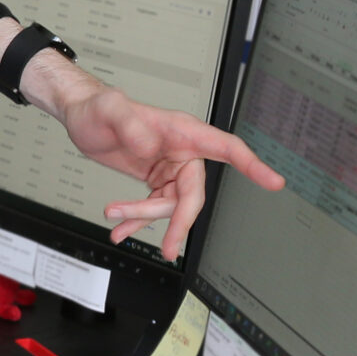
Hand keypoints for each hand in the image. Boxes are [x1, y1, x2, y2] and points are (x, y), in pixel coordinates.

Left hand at [56, 84, 285, 260]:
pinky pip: (155, 208)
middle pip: (193, 194)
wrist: (81, 117)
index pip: (226, 147)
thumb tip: (147, 146)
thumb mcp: (109, 109)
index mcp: (182, 132)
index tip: (274, 182)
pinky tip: (121, 231)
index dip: (252, 165)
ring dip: (142, 216)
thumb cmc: (98, 108)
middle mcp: (181, 151)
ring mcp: (168, 167)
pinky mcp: (154, 179)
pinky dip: (137, 222)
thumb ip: (128, 122)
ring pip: (170, 205)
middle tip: (170, 248)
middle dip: (180, 222)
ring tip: (113, 216)